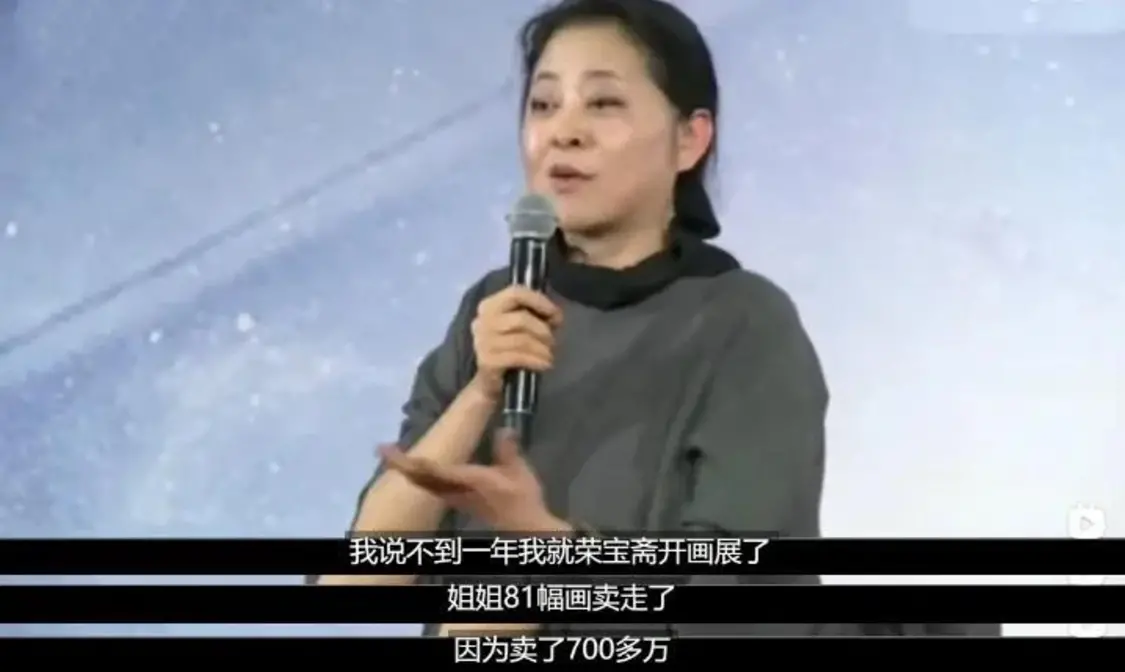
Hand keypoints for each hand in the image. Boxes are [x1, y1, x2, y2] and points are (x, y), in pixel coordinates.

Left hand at [380, 429, 561, 532]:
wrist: (522, 525)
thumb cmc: (520, 499)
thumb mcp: (518, 471)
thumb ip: (507, 449)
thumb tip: (504, 428)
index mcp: (465, 480)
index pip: (430, 469)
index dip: (408, 460)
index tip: (390, 449)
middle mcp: (453, 490)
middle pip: (419, 478)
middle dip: (400, 464)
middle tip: (382, 449)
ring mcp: (452, 497)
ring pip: (422, 483)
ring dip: (408, 470)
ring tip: (393, 455)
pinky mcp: (455, 499)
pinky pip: (429, 486)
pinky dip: (418, 475)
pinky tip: (415, 468)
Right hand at [469, 286, 561, 399]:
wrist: (491, 382)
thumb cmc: (511, 349)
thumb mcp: (523, 327)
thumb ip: (537, 315)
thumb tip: (555, 315)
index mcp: (489, 306)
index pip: (515, 292)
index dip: (539, 301)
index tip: (555, 315)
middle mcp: (482, 321)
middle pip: (521, 318)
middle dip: (543, 330)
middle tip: (552, 342)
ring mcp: (482, 341)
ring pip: (521, 339)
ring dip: (541, 348)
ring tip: (549, 355)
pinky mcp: (486, 361)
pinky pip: (517, 357)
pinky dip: (536, 360)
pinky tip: (545, 364)